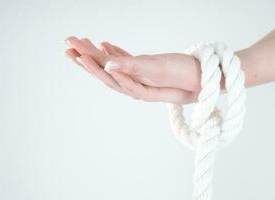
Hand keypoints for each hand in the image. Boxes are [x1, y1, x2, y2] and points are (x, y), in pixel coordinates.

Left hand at [65, 37, 201, 103]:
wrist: (206, 80)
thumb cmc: (186, 76)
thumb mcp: (159, 70)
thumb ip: (132, 69)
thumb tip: (108, 66)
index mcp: (135, 86)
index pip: (108, 77)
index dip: (92, 65)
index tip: (77, 53)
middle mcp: (134, 84)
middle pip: (105, 71)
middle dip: (86, 58)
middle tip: (68, 44)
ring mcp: (139, 77)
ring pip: (113, 66)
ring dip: (96, 55)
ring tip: (80, 43)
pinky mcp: (146, 70)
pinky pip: (126, 62)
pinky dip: (114, 52)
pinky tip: (105, 45)